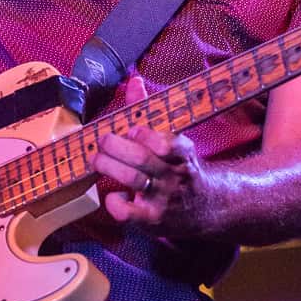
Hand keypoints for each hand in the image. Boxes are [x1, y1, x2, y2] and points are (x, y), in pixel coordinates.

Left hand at [91, 76, 205, 233]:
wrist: (204, 208)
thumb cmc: (177, 166)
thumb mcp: (171, 138)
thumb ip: (149, 111)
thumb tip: (133, 80)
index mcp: (182, 151)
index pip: (172, 143)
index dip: (150, 136)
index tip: (133, 130)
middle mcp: (174, 174)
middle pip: (143, 159)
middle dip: (116, 146)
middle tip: (101, 141)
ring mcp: (164, 198)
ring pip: (133, 180)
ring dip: (109, 166)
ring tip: (96, 160)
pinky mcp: (152, 219)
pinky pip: (130, 214)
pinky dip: (116, 203)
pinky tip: (112, 195)